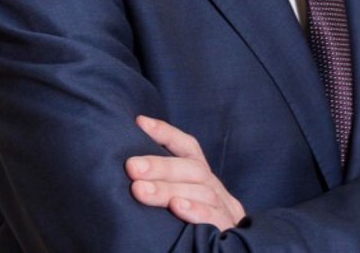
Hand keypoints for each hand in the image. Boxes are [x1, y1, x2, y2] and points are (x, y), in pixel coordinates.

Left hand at [125, 115, 246, 230]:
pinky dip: (197, 211)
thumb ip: (165, 190)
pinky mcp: (229, 233)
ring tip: (140, 190)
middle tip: (131, 167)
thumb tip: (130, 175)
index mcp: (204, 182)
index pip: (190, 150)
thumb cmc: (192, 236)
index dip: (166, 134)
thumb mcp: (180, 206)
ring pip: (202, 190)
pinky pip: (216, 219)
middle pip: (193, 169)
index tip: (140, 123)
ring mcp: (226, 212)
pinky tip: (178, 208)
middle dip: (160, 164)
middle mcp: (217, 192)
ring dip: (168, 188)